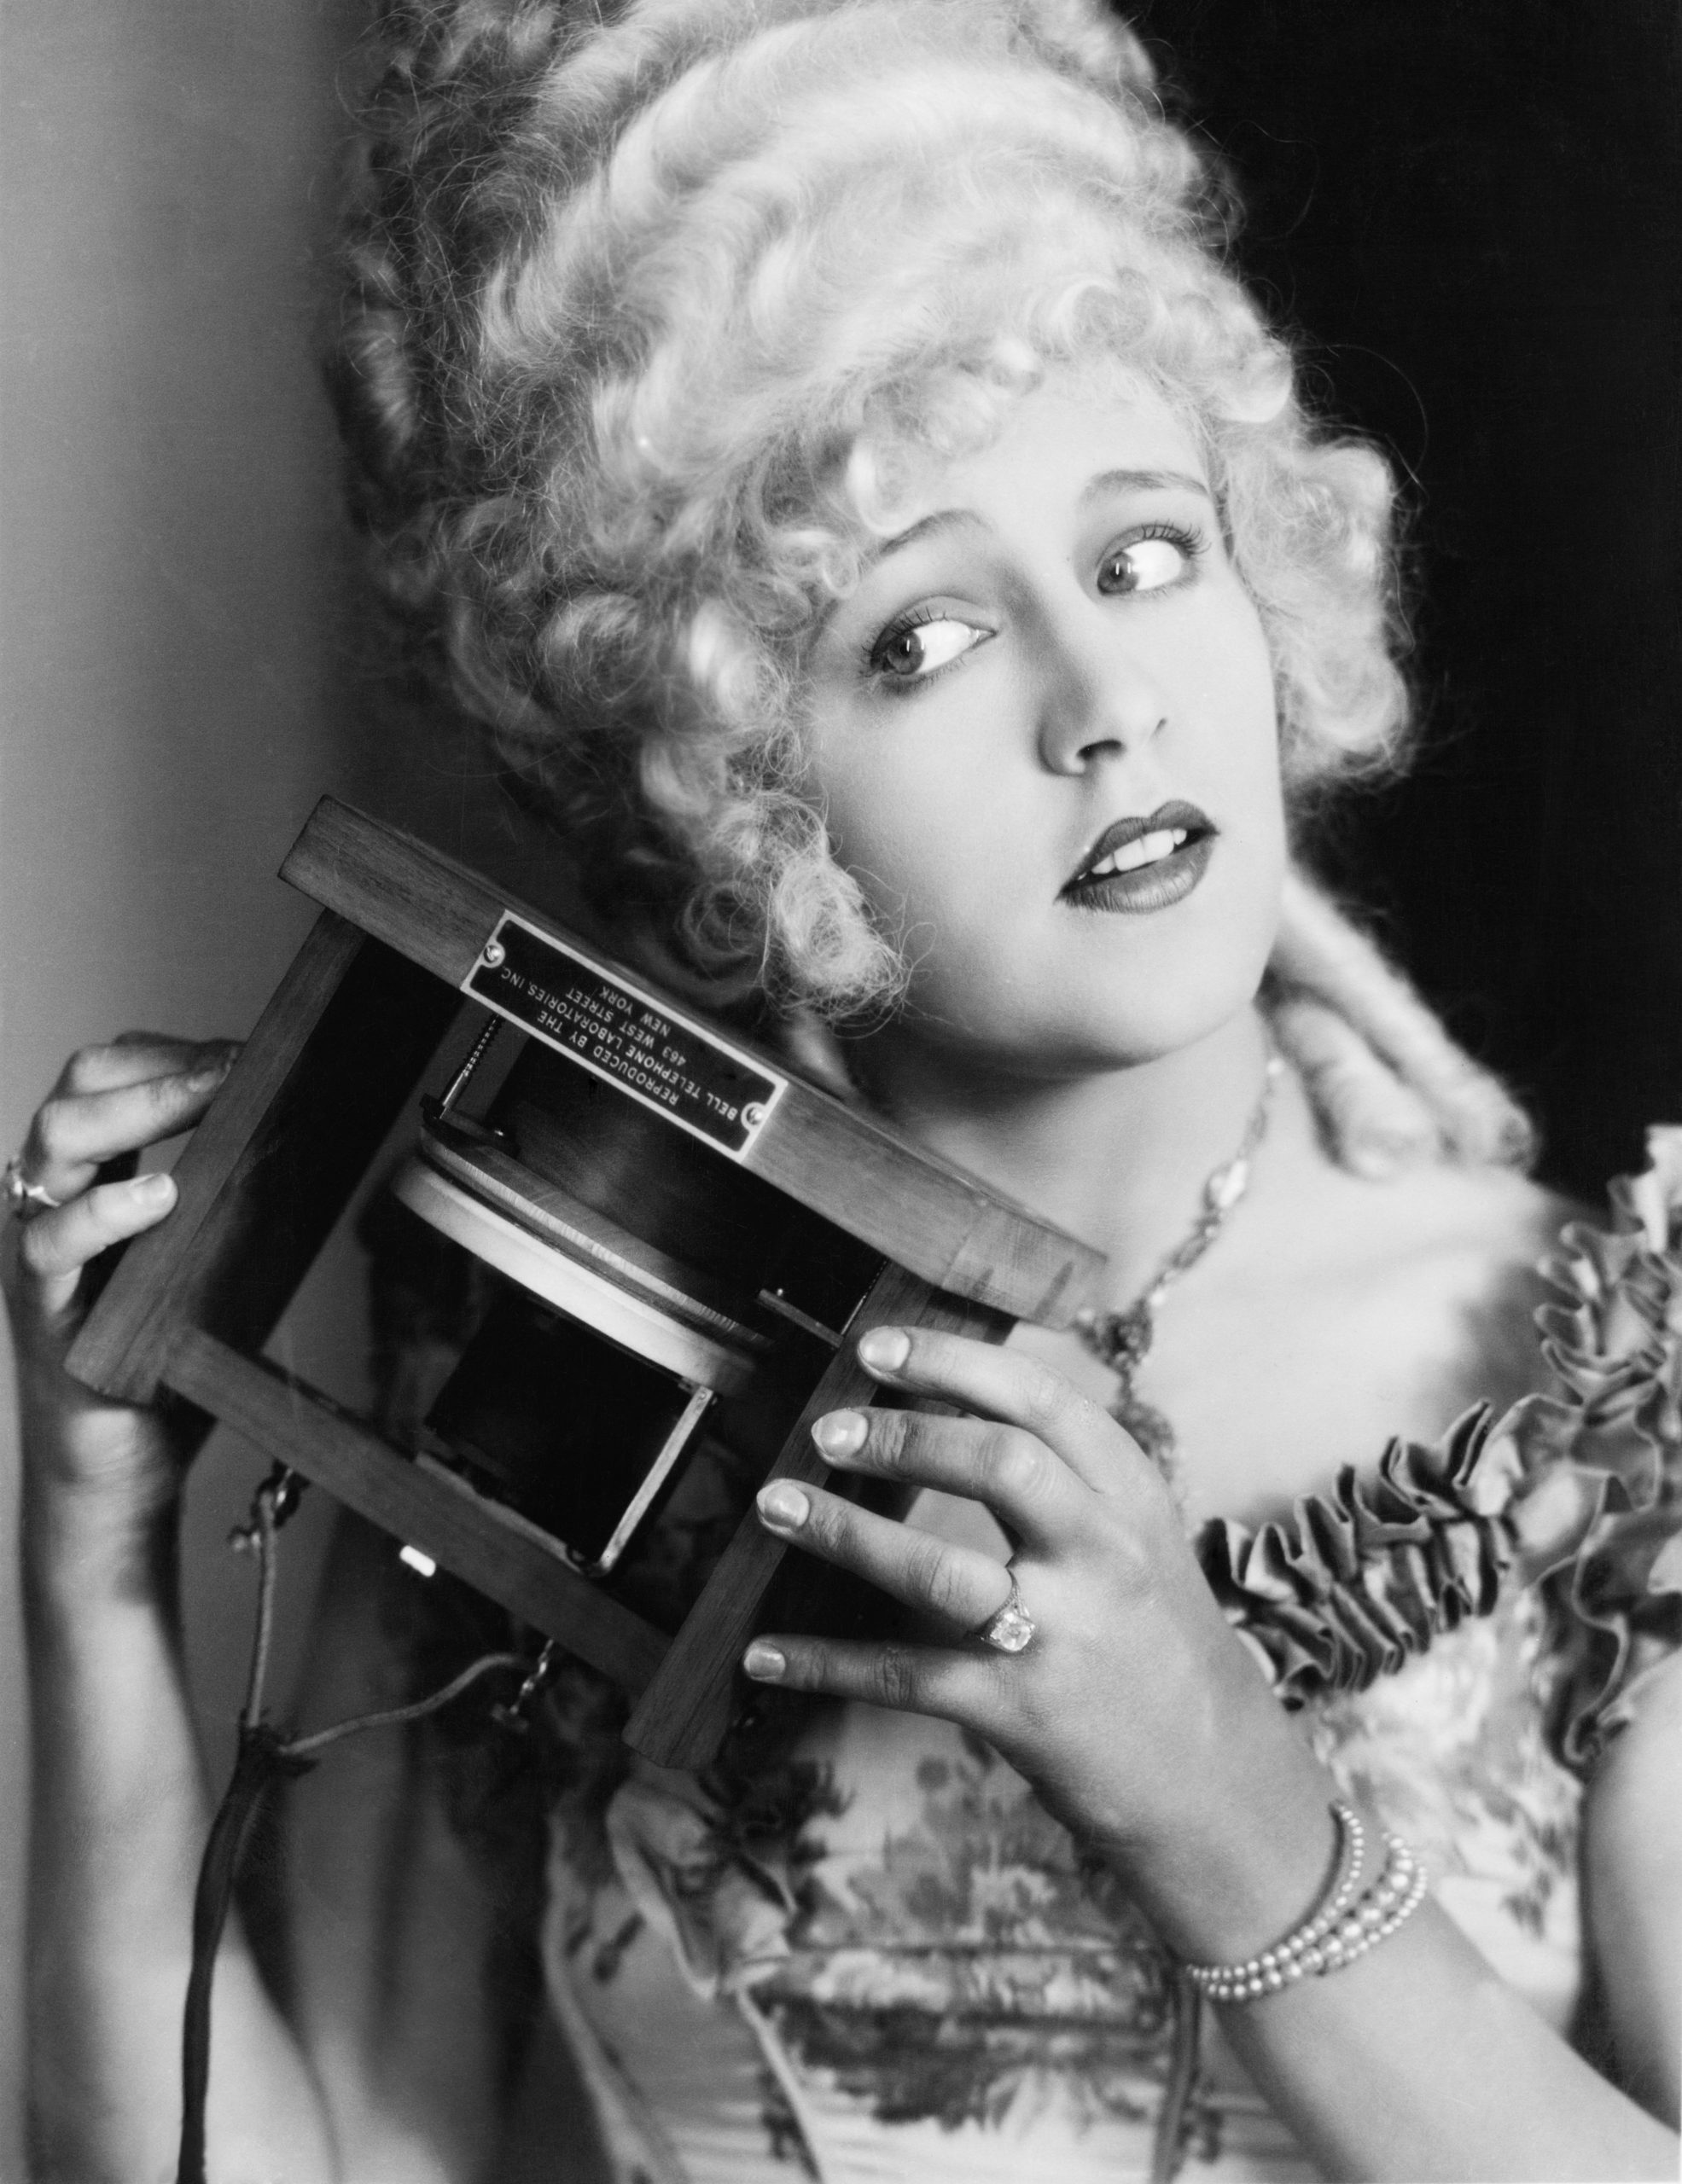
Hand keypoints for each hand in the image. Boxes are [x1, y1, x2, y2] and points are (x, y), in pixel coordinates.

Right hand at [3, 1034, 236, 1538]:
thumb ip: (228, 1199)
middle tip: (234, 1064)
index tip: (247, 1050)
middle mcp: (52, 1201)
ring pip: (53, 1144)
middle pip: (76, 1091)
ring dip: (137, 1107)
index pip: (109, 1078)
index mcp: (91, 1179)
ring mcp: (37, 1250)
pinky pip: (49, 1242)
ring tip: (203, 1098)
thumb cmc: (161, 1360)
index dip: (172, 1051)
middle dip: (157, 1062)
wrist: (120, 1467)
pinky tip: (157, 1197)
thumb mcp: (206, 1259)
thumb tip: (304, 1138)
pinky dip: (103, 1210)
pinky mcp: (42, 1308)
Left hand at [742, 1323, 1333, 1949]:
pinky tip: (764, 1653)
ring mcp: (1060, 1634)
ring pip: (938, 1570)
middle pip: (998, 1464)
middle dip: (902, 1435)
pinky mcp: (1018, 1712)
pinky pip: (904, 1676)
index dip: (952, 1362)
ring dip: (844, 1532)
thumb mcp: (1141, 1540)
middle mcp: (1102, 1554)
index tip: (878, 1347)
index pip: (1041, 1400)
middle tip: (827, 1428)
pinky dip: (825, 1662)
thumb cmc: (1158, 1644)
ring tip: (776, 1504)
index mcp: (1130, 1496)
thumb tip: (949, 1403)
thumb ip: (1068, 1478)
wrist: (1219, 1786)